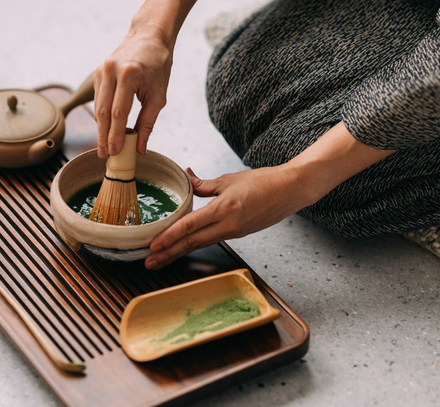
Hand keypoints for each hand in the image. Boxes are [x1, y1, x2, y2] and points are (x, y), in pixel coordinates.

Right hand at [93, 26, 172, 157]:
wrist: (149, 37)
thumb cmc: (158, 66)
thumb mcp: (159, 95)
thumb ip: (148, 122)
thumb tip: (140, 148)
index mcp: (129, 75)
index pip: (118, 112)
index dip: (116, 135)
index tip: (115, 152)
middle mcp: (111, 71)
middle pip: (103, 112)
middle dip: (103, 136)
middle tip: (105, 155)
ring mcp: (102, 71)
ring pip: (97, 107)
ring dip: (100, 129)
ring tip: (104, 148)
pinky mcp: (98, 73)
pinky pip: (98, 99)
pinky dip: (101, 116)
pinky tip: (105, 130)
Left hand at [145, 167, 309, 269]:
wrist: (290, 190)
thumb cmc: (262, 181)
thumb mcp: (228, 179)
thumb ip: (203, 184)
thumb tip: (186, 177)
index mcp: (224, 209)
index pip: (190, 226)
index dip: (169, 237)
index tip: (153, 245)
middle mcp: (228, 226)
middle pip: (192, 243)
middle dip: (168, 253)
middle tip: (149, 262)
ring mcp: (234, 232)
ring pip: (200, 244)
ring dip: (179, 252)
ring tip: (161, 260)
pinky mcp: (239, 234)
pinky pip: (211, 240)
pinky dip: (194, 245)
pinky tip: (182, 247)